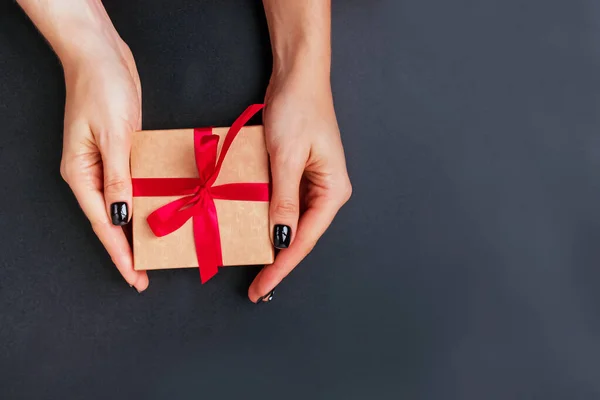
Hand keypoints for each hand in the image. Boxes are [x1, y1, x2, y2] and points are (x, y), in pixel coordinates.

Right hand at [59, 39, 148, 291]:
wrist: (102, 56)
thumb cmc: (102, 88)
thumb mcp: (113, 135)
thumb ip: (119, 178)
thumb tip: (121, 216)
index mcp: (81, 173)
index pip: (103, 224)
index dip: (120, 254)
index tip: (134, 277)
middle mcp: (92, 174)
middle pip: (111, 220)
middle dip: (128, 249)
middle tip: (147, 274)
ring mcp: (107, 164)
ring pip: (123, 205)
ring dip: (138, 228)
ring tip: (156, 252)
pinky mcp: (122, 153)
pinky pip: (134, 185)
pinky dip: (144, 200)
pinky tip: (159, 211)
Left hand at [248, 71, 351, 301]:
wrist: (297, 75)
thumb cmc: (298, 109)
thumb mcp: (287, 158)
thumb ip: (284, 201)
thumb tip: (281, 239)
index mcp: (332, 190)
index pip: (304, 238)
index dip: (282, 266)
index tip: (262, 286)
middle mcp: (326, 191)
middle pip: (300, 235)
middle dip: (278, 260)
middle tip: (256, 285)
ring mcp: (312, 183)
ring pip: (290, 222)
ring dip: (272, 241)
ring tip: (254, 266)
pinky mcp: (297, 174)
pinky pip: (283, 204)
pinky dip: (268, 218)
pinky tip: (254, 231)